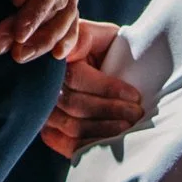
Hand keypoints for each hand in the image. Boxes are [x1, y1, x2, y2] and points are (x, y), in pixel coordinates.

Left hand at [0, 0, 86, 61]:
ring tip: (17, 55)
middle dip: (37, 29)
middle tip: (9, 52)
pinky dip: (60, 32)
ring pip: (65, 9)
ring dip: (44, 37)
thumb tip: (21, 0)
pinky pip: (67, 9)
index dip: (37, 10)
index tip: (16, 35)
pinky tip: (54, 54)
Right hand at [40, 20, 145, 156]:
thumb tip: (69, 49)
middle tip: (137, 113)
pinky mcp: (49, 131)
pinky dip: (91, 146)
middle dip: (111, 110)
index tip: (135, 95)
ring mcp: (44, 111)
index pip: (76, 77)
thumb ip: (85, 36)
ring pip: (73, 126)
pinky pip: (67, 144)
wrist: (98, 68)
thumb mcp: (98, 36)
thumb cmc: (103, 50)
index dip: (108, 88)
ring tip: (128, 128)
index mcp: (55, 58)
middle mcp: (44, 86)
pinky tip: (111, 143)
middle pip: (75, 104)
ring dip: (104, 130)